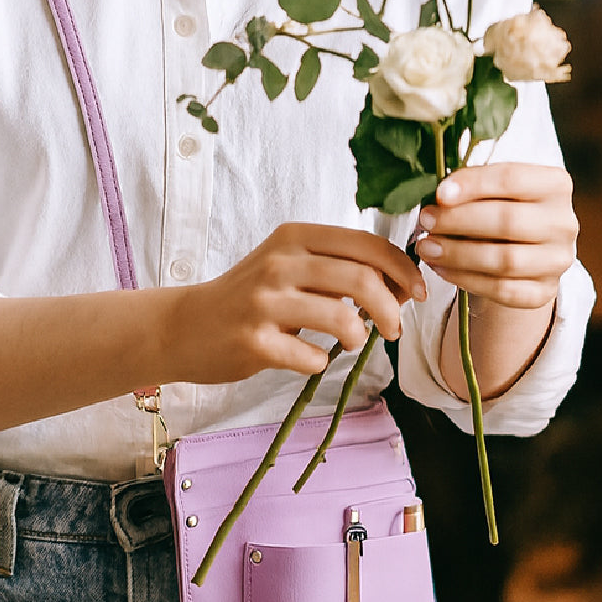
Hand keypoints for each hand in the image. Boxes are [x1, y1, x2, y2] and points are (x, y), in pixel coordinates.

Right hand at [178, 222, 425, 382]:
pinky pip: (310, 357)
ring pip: (341, 317)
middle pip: (362, 278)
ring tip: (354, 343)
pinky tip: (312, 360)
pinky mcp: (253, 342)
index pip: (366, 244)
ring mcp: (264, 303)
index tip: (417, 293)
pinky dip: (321, 363)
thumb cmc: (247, 298)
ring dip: (360, 336)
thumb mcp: (288, 267)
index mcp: (294, 237)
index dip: (402, 269)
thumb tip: (401, 285)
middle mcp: (279, 264)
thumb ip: (337, 269)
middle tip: (394, 329)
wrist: (184, 327)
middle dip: (391, 309)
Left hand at [413, 163, 578, 308]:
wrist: (524, 252)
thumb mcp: (493, 190)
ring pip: (505, 260)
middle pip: (508, 221)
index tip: (439, 193)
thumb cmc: (501, 211)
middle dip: (459, 221)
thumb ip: (473, 187)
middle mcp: (563, 222)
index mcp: (555, 185)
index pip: (512, 178)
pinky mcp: (544, 292)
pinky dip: (466, 280)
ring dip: (457, 254)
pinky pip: (502, 290)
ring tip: (426, 247)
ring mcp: (557, 261)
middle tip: (426, 221)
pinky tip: (440, 269)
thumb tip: (440, 195)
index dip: (473, 185)